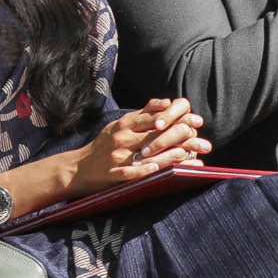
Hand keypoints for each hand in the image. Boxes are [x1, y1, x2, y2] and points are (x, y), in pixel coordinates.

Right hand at [71, 99, 207, 195]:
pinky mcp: (112, 174)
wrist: (76, 168)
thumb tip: (166, 103)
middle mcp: (121, 138)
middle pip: (154, 134)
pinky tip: (157, 170)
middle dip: (180, 136)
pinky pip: (130, 172)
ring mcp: (116, 156)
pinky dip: (143, 170)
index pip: (153, 117)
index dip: (176, 118)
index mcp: (124, 125)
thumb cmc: (102, 146)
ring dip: (168, 154)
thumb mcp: (117, 125)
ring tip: (187, 155)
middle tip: (201, 140)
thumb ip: (140, 116)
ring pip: (146, 153)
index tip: (195, 119)